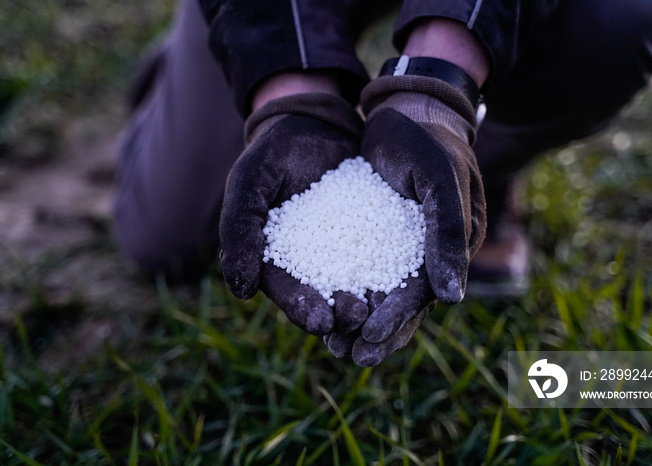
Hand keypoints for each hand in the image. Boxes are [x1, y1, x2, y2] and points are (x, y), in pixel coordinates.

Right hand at [219, 93, 368, 334]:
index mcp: (273, 259)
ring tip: (380, 309)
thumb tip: (242, 290)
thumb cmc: (271, 153)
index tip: (319, 320)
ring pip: (353, 284)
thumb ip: (240, 231)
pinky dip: (388, 273)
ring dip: (366, 302)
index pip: (285, 289)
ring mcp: (339, 251)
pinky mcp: (368, 236)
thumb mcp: (250, 184)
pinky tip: (402, 283)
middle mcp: (307, 262)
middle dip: (339, 313)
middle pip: (322, 296)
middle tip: (357, 317)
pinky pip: (380, 257)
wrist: (312, 124)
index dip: (300, 307)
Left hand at [324, 75, 486, 364]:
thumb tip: (451, 299)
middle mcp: (432, 252)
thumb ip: (446, 232)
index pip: (424, 293)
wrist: (409, 111)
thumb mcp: (440, 180)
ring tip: (333, 345)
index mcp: (454, 245)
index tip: (366, 340)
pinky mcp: (385, 236)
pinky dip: (351, 292)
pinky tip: (327, 306)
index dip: (396, 319)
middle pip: (405, 303)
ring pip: (385, 294)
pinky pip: (368, 271)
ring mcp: (408, 245)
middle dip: (377, 332)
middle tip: (346, 356)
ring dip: (361, 321)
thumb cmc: (428, 141)